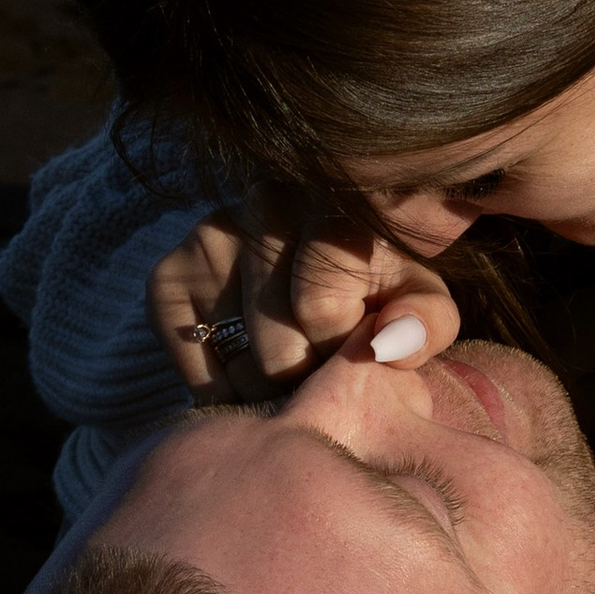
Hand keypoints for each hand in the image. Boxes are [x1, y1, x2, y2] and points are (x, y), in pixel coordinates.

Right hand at [146, 216, 462, 402]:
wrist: (322, 248)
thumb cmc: (380, 281)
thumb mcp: (419, 296)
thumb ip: (425, 321)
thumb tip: (384, 345)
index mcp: (333, 205)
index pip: (319, 311)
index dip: (341, 350)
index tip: (356, 349)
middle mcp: (264, 205)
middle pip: (277, 350)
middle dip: (310, 379)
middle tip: (325, 368)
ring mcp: (210, 234)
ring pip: (239, 367)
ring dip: (272, 389)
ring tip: (296, 367)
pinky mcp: (169, 272)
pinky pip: (193, 365)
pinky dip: (223, 388)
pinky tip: (252, 364)